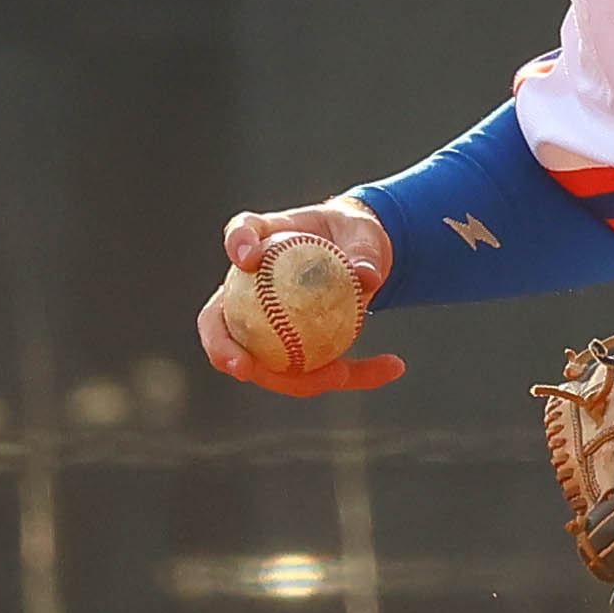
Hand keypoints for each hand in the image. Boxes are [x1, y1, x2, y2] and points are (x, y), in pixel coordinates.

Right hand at [200, 198, 404, 396]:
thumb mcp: (365, 235)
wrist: (361, 257)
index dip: (237, 244)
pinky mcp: (293, 350)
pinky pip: (318, 371)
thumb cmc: (354, 235)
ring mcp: (264, 324)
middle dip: (223, 350)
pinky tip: (394, 367)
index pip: (240, 232)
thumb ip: (364, 252)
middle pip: (219, 321)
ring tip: (344, 376)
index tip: (247, 258)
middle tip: (241, 368)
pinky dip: (356, 374)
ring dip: (301, 379)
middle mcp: (249, 287)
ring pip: (265, 363)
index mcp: (262, 239)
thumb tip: (366, 277)